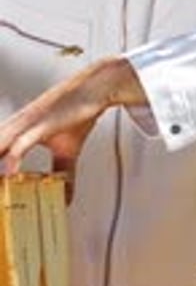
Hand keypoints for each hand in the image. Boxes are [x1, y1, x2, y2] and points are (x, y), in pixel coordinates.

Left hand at [0, 56, 145, 190]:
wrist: (95, 88)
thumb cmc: (78, 113)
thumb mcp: (68, 151)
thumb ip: (62, 174)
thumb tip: (66, 197)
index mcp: (18, 132)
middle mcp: (16, 127)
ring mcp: (26, 124)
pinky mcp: (40, 123)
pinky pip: (21, 144)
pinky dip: (13, 160)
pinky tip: (10, 174)